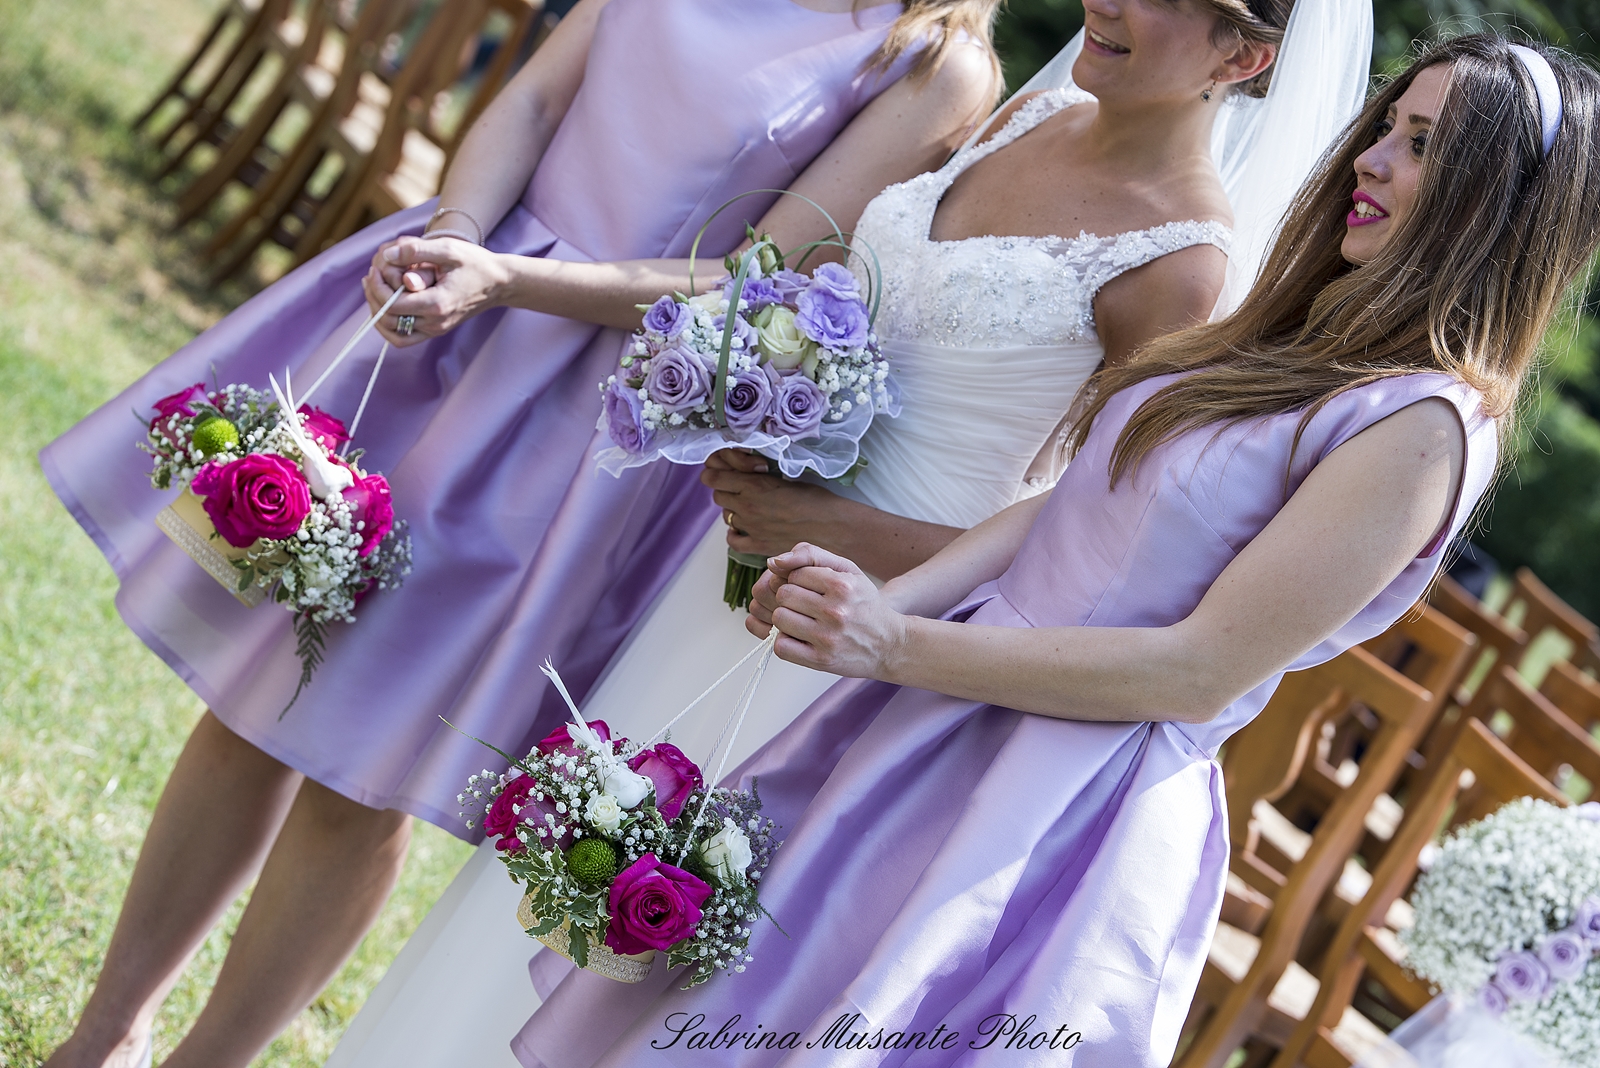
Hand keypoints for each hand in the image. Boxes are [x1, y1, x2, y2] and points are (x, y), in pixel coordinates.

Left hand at [361, 235, 510, 346]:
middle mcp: (435, 323)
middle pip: (388, 320)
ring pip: (393, 333)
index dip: (377, 287)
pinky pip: (404, 337)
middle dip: (374, 296)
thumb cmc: (475, 263)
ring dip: (378, 312)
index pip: (392, 305)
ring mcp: (435, 330)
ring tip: (375, 288)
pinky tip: (385, 302)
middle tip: (372, 275)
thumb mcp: (448, 248)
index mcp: (437, 305)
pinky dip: (389, 323)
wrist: (499, 283)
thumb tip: (387, 255)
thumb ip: (416, 251)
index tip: (376, 267)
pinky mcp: (435, 330)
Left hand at [702, 450, 844, 556]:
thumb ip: (761, 476)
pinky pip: (733, 541)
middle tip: (739, 488)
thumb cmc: (816, 499)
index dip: (715, 472)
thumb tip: (748, 472)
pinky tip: (743, 529)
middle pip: (718, 495)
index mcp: (754, 484)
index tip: (722, 472)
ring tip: (748, 507)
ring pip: (725, 516)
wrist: (833, 527)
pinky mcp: (759, 545)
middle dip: (725, 489)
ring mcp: (751, 527)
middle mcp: (747, 506)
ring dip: (732, 509)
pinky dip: (734, 535)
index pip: (714, 476)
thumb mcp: (787, 476)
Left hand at [751, 543, 908, 678]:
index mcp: (842, 586)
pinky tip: (800, 638)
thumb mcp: (848, 571)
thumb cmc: (864, 605)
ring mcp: (827, 637)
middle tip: (804, 606)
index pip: (794, 574)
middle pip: (784, 595)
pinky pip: (781, 646)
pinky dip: (785, 642)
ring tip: (802, 621)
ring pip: (779, 618)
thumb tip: (774, 562)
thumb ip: (812, 556)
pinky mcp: (821, 660)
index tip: (810, 589)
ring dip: (785, 619)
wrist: (890, 645)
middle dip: (789, 598)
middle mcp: (835, 611)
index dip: (797, 580)